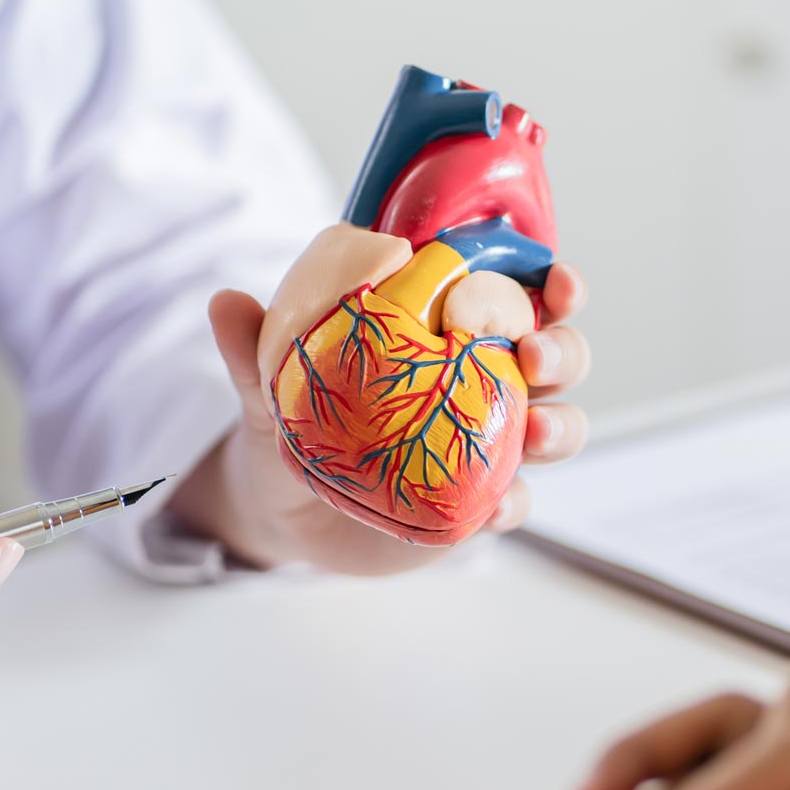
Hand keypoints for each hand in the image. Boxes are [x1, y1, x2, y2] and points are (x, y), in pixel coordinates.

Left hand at [167, 225, 590, 574]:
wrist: (285, 506)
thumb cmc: (295, 422)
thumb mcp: (272, 383)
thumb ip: (256, 347)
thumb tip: (225, 302)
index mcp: (452, 332)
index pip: (519, 296)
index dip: (553, 286)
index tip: (556, 282)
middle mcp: (486, 383)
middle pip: (557, 359)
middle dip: (564, 352)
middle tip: (534, 356)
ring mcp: (490, 445)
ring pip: (557, 427)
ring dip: (560, 426)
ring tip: (535, 432)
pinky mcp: (481, 504)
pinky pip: (518, 501)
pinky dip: (515, 502)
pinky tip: (495, 507)